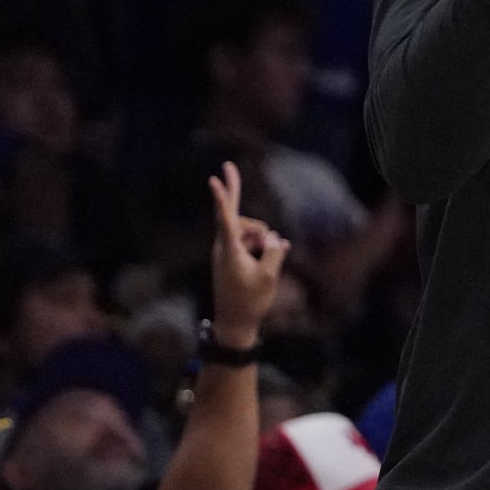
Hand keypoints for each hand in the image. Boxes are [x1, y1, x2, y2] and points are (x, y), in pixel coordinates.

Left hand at [208, 161, 288, 345]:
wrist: (234, 324)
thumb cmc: (250, 301)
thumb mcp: (269, 277)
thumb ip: (274, 252)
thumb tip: (275, 239)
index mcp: (230, 251)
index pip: (226, 219)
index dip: (223, 198)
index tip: (214, 180)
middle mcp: (225, 247)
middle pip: (236, 216)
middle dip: (237, 195)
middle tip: (227, 165)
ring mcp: (227, 251)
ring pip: (249, 230)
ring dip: (261, 237)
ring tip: (266, 257)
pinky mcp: (232, 256)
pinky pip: (250, 240)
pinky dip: (261, 244)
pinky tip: (273, 251)